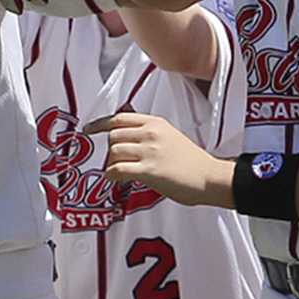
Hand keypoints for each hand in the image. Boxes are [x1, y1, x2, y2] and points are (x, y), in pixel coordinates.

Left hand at [86, 111, 226, 205]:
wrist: (210, 177)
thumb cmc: (191, 161)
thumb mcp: (169, 136)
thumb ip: (148, 133)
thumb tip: (124, 131)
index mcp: (156, 123)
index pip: (119, 118)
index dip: (100, 124)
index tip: (87, 130)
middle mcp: (151, 133)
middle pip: (113, 136)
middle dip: (110, 150)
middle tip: (117, 162)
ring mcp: (150, 151)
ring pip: (114, 152)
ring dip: (111, 164)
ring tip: (121, 172)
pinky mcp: (149, 170)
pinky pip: (117, 169)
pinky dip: (112, 175)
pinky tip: (117, 179)